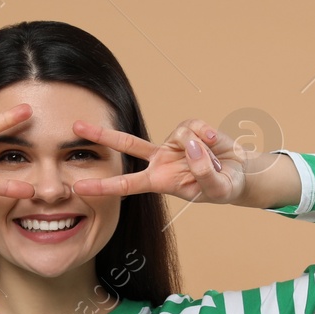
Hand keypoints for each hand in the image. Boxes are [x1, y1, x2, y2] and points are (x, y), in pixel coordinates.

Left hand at [67, 119, 248, 203]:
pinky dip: (208, 135)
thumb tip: (190, 144)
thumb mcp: (216, 188)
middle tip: (75, 126)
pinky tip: (215, 143)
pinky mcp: (189, 130)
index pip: (126, 184)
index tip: (78, 188)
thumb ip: (204, 171)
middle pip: (126, 144)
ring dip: (203, 149)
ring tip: (215, 161)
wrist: (239, 174)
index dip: (103, 186)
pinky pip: (194, 126)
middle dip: (102, 134)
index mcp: (160, 181)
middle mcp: (160, 160)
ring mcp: (173, 144)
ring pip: (179, 135)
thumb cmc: (223, 187)